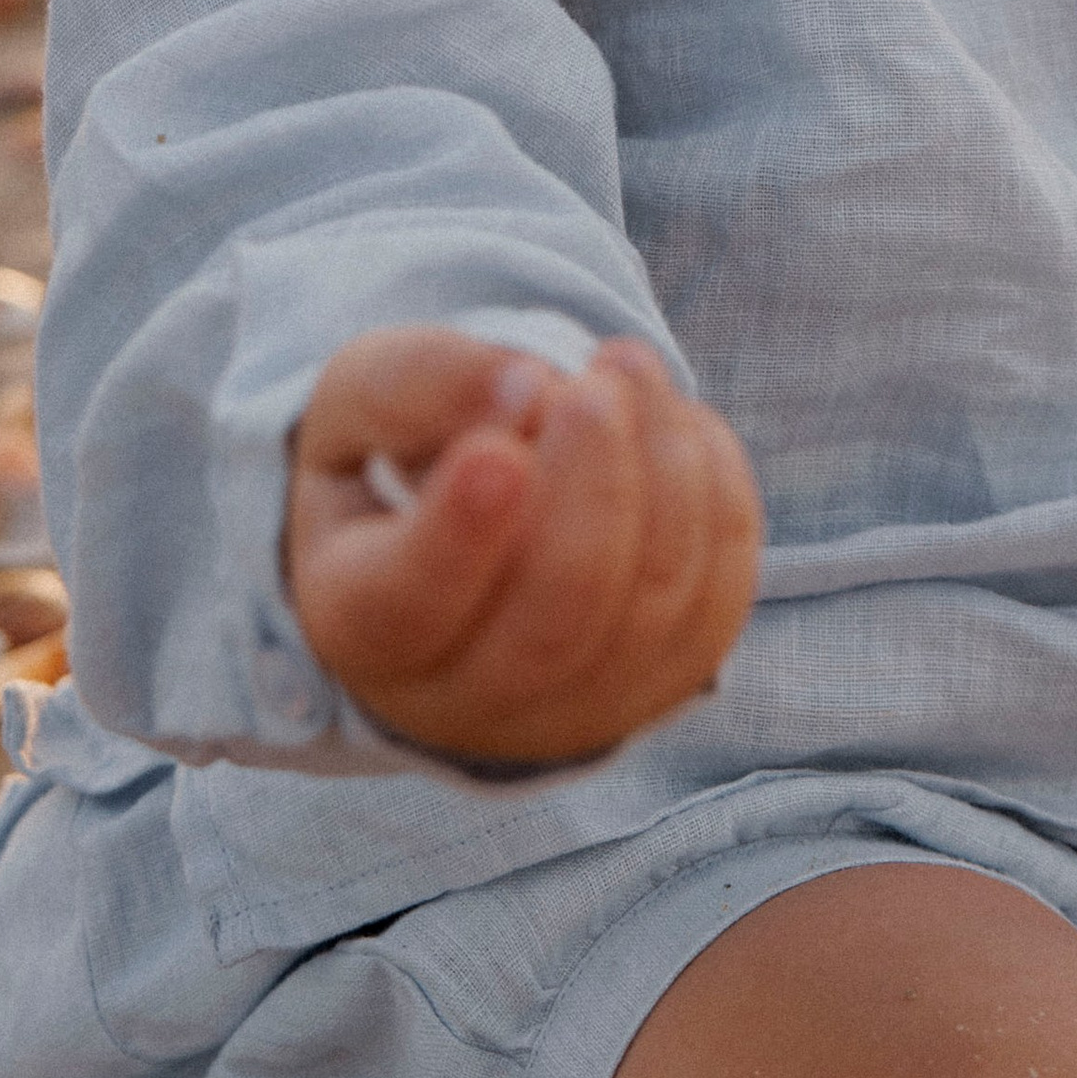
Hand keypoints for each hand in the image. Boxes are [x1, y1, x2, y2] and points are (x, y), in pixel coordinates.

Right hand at [285, 327, 761, 767]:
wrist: (463, 538)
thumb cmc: (396, 465)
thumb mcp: (362, 404)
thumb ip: (417, 382)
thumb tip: (522, 382)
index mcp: (359, 624)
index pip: (406, 608)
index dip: (458, 538)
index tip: (497, 453)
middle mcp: (463, 698)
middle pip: (553, 624)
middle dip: (592, 491)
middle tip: (592, 386)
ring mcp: (573, 707)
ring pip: (650, 606)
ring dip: (661, 467)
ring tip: (625, 370)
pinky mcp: (661, 681)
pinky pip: (717, 593)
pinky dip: (711, 491)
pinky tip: (669, 424)